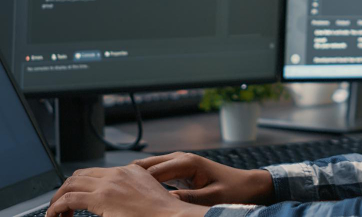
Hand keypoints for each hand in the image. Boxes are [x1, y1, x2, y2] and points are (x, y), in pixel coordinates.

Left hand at [46, 164, 206, 216]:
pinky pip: (69, 199)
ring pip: (71, 184)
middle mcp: (118, 173)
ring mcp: (110, 183)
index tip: (75, 200)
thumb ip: (129, 194)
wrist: (172, 216)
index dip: (79, 185)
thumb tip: (114, 205)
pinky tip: (55, 216)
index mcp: (130, 171)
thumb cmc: (163, 214)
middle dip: (65, 190)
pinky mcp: (103, 197)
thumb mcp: (145, 196)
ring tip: (55, 213)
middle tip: (61, 208)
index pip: (95, 173)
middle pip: (79, 175)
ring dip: (58, 199)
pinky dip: (56, 208)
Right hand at [134, 152, 275, 206]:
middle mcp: (180, 158)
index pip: (152, 171)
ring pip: (148, 169)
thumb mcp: (212, 198)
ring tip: (120, 195)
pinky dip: (145, 182)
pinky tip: (136, 195)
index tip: (121, 194)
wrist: (248, 186)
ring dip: (135, 180)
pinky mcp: (179, 171)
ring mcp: (179, 163)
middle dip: (129, 178)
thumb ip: (189, 199)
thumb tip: (165, 203)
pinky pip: (156, 175)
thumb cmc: (234, 190)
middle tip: (114, 193)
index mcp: (187, 162)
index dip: (134, 183)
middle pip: (145, 166)